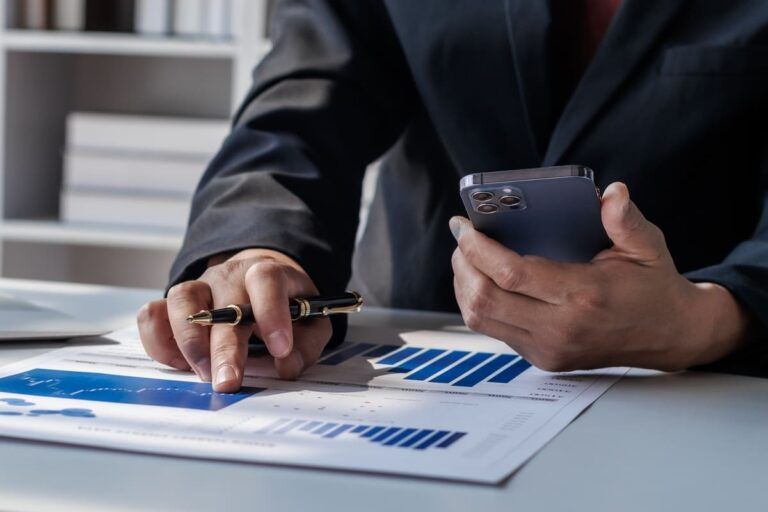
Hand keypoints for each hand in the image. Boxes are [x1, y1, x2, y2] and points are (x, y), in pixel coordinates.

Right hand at [137, 249, 331, 391]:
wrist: (259, 282)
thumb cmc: (288, 309)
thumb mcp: (312, 322)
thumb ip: (306, 344)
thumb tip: (285, 366)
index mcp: (268, 273)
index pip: (266, 279)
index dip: (272, 313)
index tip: (280, 349)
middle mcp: (230, 275)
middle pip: (223, 304)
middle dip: (225, 348)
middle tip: (228, 383)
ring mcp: (199, 286)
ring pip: (182, 300)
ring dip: (189, 342)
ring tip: (203, 374)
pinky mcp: (174, 304)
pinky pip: (154, 314)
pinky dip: (159, 339)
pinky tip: (177, 363)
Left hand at [450, 182, 750, 371]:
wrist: (672, 335)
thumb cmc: (654, 287)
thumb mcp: (648, 246)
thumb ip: (626, 220)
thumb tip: (611, 192)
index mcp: (584, 295)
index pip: (512, 274)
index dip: (479, 249)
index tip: (463, 226)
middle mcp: (561, 328)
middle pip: (485, 300)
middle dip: (463, 265)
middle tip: (462, 239)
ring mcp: (550, 348)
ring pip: (482, 320)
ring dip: (465, 286)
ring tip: (466, 258)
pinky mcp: (544, 359)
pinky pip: (495, 331)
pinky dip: (479, 304)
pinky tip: (482, 280)